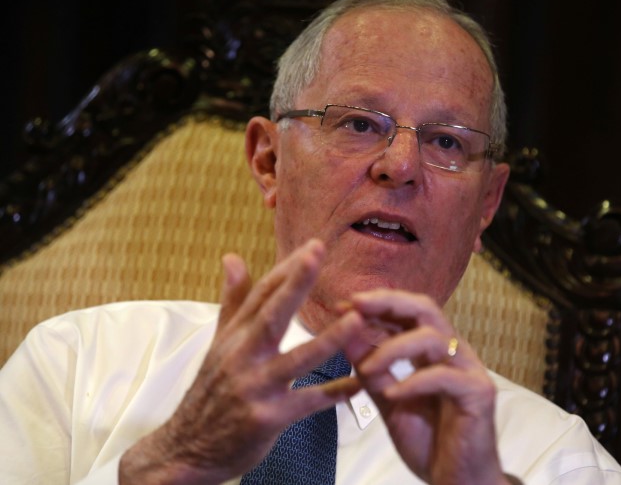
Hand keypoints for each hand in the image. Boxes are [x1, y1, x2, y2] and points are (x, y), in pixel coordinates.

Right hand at [120, 239, 363, 484]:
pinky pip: (307, 404)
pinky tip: (359, 383)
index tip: (314, 245)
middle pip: (272, 314)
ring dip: (329, 340)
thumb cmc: (210, 392)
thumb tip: (231, 257)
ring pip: (296, 359)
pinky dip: (334, 394)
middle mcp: (241, 357)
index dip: (287, 268)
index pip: (261, 294)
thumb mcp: (218, 344)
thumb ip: (232, 301)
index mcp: (234, 336)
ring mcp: (253, 388)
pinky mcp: (266, 419)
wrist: (187, 449)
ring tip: (357, 320)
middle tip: (318, 254)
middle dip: (296, 283)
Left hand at [343, 289, 507, 484]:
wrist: (457, 483)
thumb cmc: (429, 443)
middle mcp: (455, 353)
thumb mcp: (389, 402)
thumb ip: (371, 371)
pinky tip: (392, 394)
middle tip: (354, 306)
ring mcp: (470, 371)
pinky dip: (413, 382)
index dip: (376, 305)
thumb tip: (346, 336)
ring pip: (432, 338)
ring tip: (367, 367)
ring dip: (393, 348)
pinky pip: (443, 376)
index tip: (342, 305)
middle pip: (425, 309)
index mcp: (435, 352)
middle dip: (387, 303)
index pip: (408, 313)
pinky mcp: (479, 393)